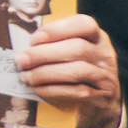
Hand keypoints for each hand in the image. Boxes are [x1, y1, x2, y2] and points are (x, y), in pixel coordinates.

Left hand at [16, 13, 127, 127]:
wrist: (101, 102)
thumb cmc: (77, 71)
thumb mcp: (70, 53)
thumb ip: (53, 45)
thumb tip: (24, 48)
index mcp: (96, 37)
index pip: (84, 24)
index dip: (56, 30)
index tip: (33, 40)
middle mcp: (105, 54)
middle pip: (78, 48)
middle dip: (44, 54)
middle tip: (21, 61)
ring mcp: (106, 75)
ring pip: (78, 70)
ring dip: (46, 73)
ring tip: (26, 76)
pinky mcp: (102, 96)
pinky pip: (77, 92)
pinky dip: (53, 90)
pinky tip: (37, 88)